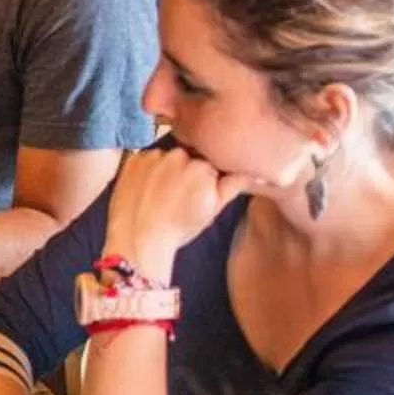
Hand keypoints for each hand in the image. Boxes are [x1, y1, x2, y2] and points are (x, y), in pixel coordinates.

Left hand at [100, 145, 256, 275]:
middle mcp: (179, 154)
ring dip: (167, 168)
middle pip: (189, 155)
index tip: (197, 193)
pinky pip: (147, 158)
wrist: (139, 240)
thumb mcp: (213, 209)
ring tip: (160, 194)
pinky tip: (147, 189)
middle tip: (178, 195)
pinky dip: (148, 169)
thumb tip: (259, 172)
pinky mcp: (134, 158)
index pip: (210, 162)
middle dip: (187, 170)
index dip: (205, 178)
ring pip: (168, 155)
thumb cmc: (179, 228)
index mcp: (203, 167)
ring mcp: (154, 155)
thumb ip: (235, 185)